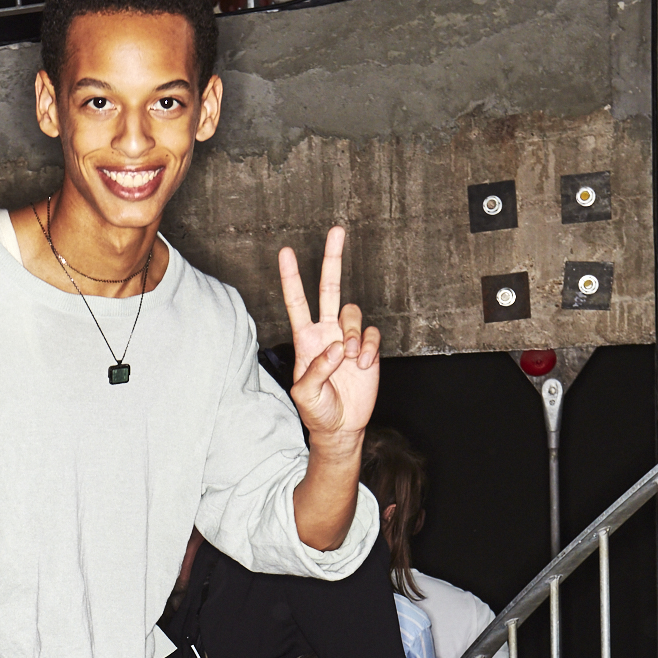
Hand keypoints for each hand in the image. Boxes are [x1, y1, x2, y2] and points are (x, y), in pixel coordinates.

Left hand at [281, 228, 379, 443]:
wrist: (341, 426)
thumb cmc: (317, 410)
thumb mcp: (305, 394)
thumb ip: (317, 369)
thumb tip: (336, 347)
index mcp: (306, 339)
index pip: (297, 302)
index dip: (291, 277)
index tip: (285, 252)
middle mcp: (326, 332)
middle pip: (329, 288)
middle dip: (332, 259)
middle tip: (336, 231)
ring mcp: (348, 338)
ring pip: (353, 313)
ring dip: (353, 333)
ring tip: (351, 359)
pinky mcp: (367, 348)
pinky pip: (372, 334)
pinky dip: (369, 347)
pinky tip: (363, 365)